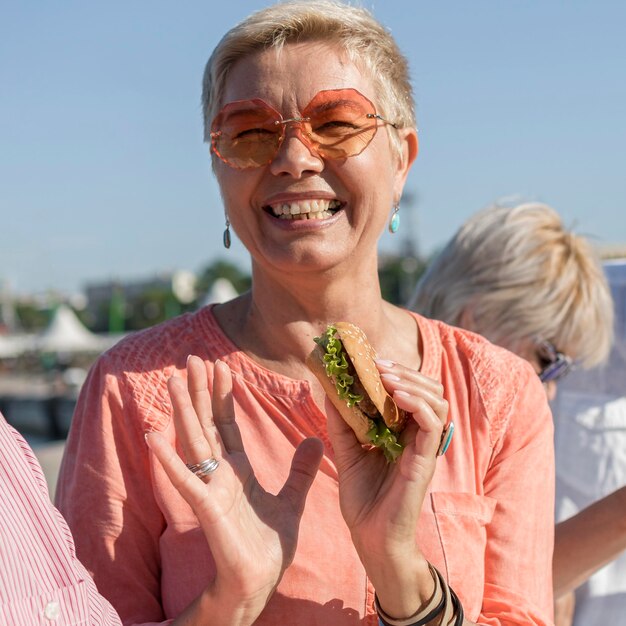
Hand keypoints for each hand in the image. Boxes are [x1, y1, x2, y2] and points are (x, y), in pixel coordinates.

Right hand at [146, 356, 323, 624]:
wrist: (259, 584)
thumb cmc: (269, 546)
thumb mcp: (292, 500)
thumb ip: (300, 470)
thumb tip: (315, 438)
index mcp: (238, 470)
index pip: (227, 423)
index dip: (223, 395)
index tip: (220, 365)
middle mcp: (220, 474)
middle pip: (207, 423)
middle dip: (200, 391)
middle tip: (191, 358)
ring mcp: (211, 489)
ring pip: (194, 441)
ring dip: (184, 410)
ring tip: (173, 380)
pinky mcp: (208, 509)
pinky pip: (186, 480)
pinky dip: (169, 458)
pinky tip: (154, 434)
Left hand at [325, 360, 447, 617]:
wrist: (370, 538)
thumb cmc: (363, 498)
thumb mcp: (347, 451)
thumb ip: (342, 422)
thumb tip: (329, 389)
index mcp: (402, 431)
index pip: (409, 391)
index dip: (394, 371)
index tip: (369, 359)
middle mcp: (416, 436)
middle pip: (428, 389)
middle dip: (404, 371)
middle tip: (378, 364)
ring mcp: (423, 447)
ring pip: (435, 400)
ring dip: (412, 382)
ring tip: (386, 376)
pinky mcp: (425, 460)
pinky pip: (432, 423)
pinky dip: (417, 403)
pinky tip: (397, 395)